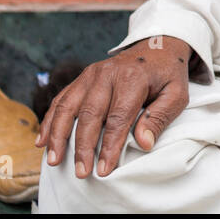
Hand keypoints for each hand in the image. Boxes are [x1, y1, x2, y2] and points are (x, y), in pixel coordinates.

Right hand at [35, 35, 192, 177]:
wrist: (157, 46)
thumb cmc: (167, 75)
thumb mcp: (176, 94)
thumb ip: (160, 117)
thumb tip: (143, 143)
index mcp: (133, 78)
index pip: (118, 117)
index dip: (110, 146)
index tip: (104, 169)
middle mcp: (107, 74)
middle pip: (90, 114)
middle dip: (83, 147)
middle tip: (81, 172)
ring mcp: (91, 74)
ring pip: (68, 106)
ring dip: (58, 135)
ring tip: (54, 161)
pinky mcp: (82, 77)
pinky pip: (61, 99)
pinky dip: (50, 120)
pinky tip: (43, 141)